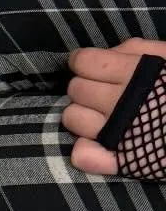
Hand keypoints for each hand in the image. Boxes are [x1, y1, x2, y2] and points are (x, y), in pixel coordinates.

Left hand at [64, 39, 165, 174]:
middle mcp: (118, 100)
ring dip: (82, 116)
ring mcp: (116, 133)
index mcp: (131, 72)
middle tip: (106, 93)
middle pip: (75, 89)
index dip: (85, 63)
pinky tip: (98, 143)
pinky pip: (83, 154)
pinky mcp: (123, 161)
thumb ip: (139, 49)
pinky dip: (84, 148)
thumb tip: (107, 54)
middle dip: (86, 88)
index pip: (82, 61)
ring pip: (72, 119)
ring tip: (104, 116)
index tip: (95, 68)